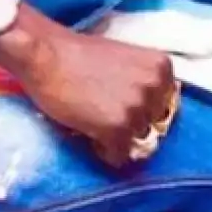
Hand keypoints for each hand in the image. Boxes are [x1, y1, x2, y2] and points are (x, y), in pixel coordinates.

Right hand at [0, 22, 176, 167]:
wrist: (46, 56)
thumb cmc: (80, 55)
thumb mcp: (125, 58)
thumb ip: (143, 81)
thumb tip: (153, 113)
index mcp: (161, 67)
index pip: (165, 104)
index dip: (143, 108)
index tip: (122, 103)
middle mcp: (155, 87)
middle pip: (153, 124)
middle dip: (133, 123)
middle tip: (106, 112)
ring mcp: (137, 109)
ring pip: (136, 140)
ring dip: (118, 137)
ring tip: (96, 121)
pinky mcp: (117, 129)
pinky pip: (119, 156)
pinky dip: (105, 151)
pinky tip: (89, 132)